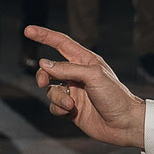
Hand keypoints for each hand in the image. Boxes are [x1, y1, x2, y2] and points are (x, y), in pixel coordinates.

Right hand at [27, 25, 146, 147]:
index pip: (61, 43)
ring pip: (50, 89)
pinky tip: (70, 112)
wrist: (124, 124)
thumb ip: (67, 68)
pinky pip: (54, 106)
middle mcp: (77, 75)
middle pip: (49, 68)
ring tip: (70, 104)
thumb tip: (44, 64)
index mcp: (85, 61)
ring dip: (57, 97)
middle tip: (43, 82)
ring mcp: (73, 92)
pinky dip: (58, 108)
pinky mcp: (71, 109)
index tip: (28, 30)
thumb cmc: (115, 96)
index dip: (44, 35)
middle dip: (43, 75)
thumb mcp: (93, 76)